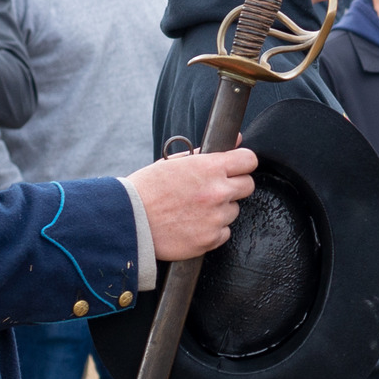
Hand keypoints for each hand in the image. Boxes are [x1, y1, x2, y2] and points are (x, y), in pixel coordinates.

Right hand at [126, 147, 260, 261]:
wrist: (129, 221)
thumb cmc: (148, 189)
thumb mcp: (174, 163)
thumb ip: (208, 152)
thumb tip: (236, 139)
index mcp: (209, 168)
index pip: (249, 160)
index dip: (243, 163)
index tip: (236, 168)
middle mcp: (217, 192)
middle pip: (248, 186)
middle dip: (234, 186)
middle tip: (214, 190)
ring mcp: (216, 217)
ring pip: (234, 211)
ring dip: (220, 210)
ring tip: (195, 209)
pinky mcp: (210, 239)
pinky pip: (224, 232)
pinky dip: (212, 230)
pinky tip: (193, 225)